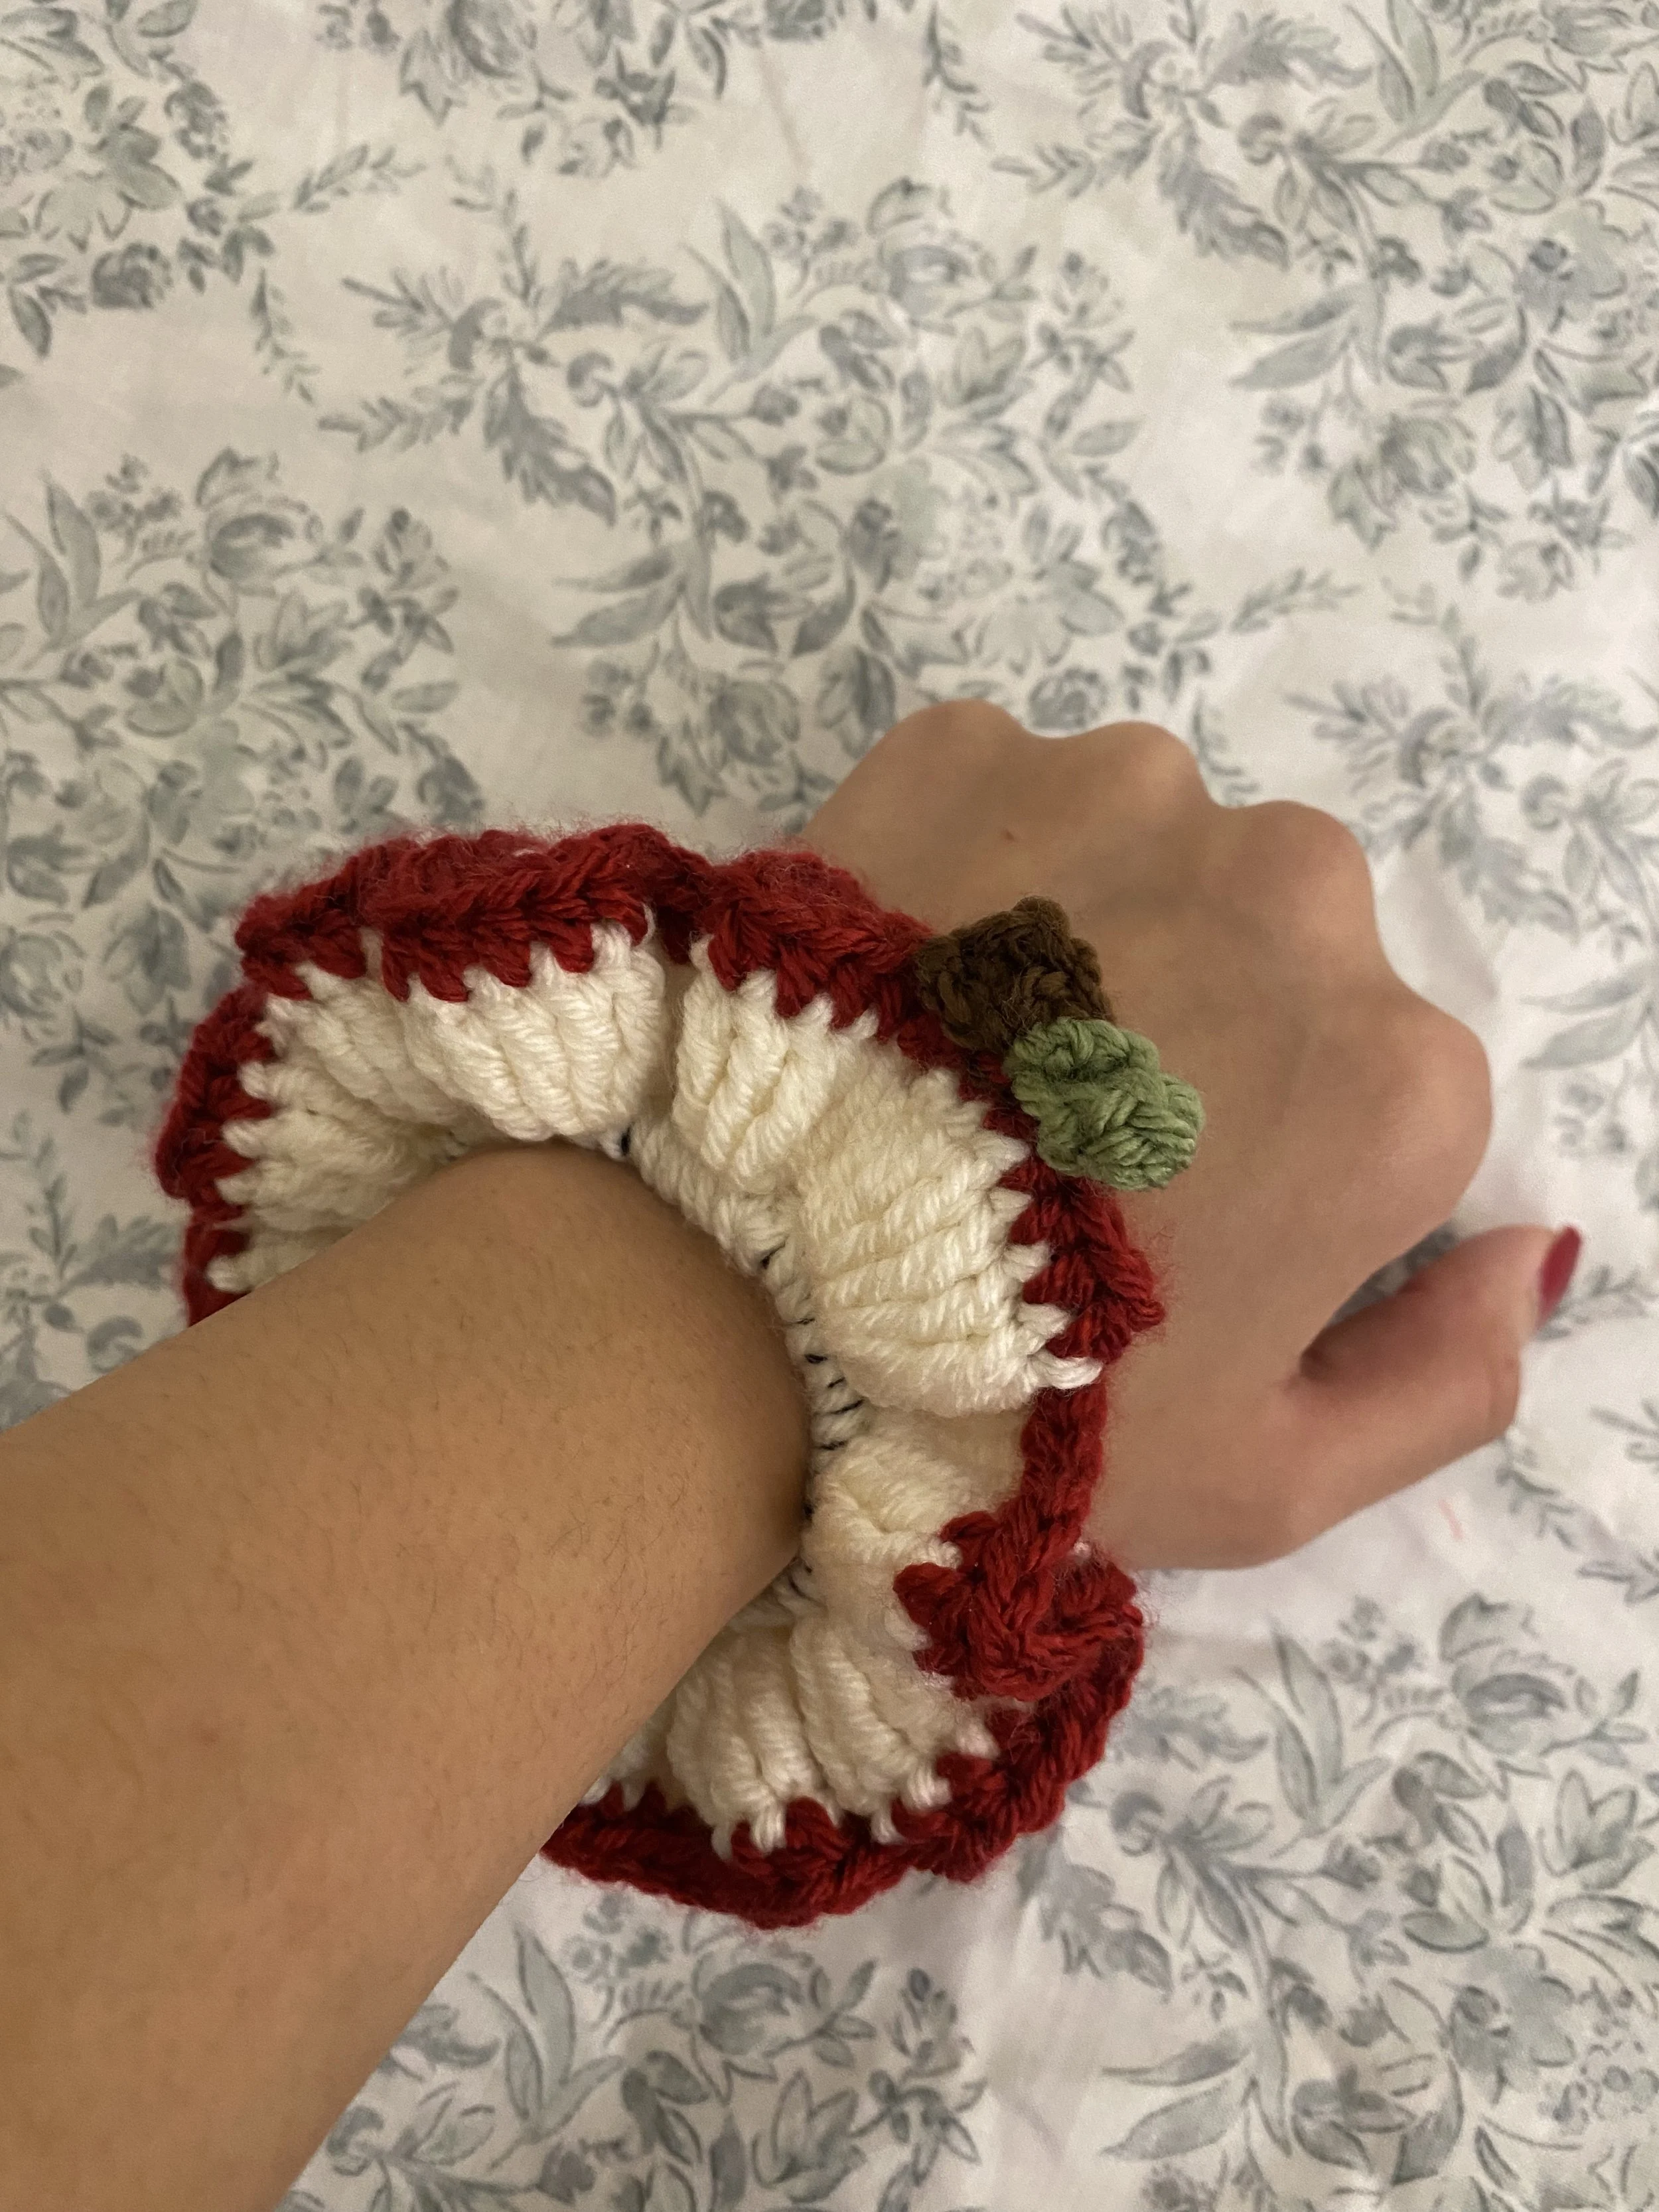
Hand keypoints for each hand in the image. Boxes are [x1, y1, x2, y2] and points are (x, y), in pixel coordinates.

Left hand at [798, 704, 1576, 1570]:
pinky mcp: (964, 745)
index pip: (1384, 1103)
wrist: (728, 1294)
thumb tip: (1531, 1249)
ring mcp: (1126, 794)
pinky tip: (893, 985)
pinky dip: (968, 872)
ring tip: (956, 1065)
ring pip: (1147, 857)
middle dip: (1197, 1032)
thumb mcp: (1271, 1480)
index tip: (1163, 1234)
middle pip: (1277, 955)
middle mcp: (1294, 891)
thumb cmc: (1012, 1411)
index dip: (1276, 1176)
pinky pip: (1005, 801)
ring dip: (1085, 936)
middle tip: (1050, 1148)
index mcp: (1393, 1073)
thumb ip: (1450, 1372)